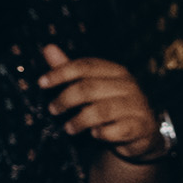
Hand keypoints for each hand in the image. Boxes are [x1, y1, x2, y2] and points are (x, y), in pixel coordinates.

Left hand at [37, 46, 167, 157]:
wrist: (140, 133)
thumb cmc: (111, 107)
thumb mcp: (91, 87)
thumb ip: (70, 70)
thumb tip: (48, 48)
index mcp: (115, 71)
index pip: (85, 66)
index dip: (61, 72)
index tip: (41, 83)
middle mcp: (128, 85)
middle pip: (89, 87)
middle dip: (66, 99)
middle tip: (52, 109)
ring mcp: (137, 106)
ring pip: (101, 111)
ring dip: (80, 120)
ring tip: (68, 128)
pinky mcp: (141, 126)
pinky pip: (118, 130)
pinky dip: (102, 133)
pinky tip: (94, 134)